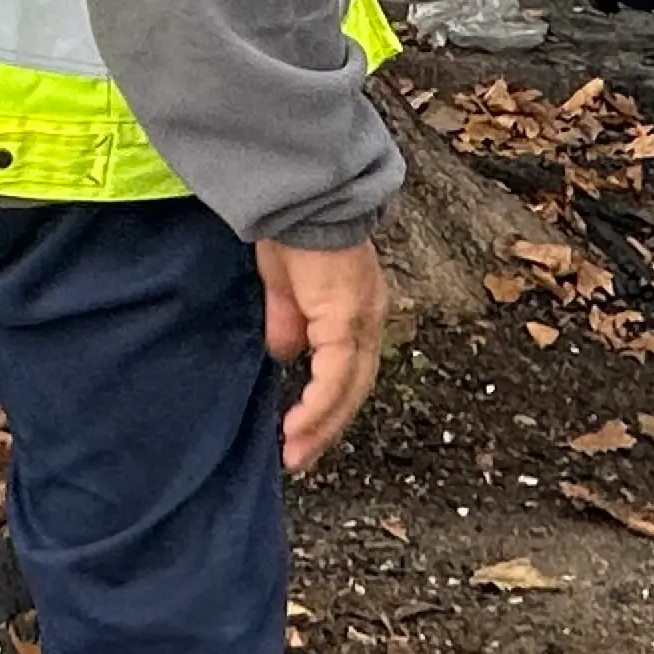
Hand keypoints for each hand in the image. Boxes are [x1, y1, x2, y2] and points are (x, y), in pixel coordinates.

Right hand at [257, 238, 387, 474]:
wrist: (301, 196)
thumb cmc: (291, 229)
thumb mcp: (285, 284)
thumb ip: (289, 320)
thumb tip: (287, 357)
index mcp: (355, 309)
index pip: (350, 368)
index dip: (328, 402)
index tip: (301, 431)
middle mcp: (368, 318)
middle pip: (356, 387)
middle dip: (327, 426)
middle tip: (300, 457)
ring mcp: (361, 319)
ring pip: (350, 388)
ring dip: (321, 425)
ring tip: (296, 453)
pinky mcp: (345, 319)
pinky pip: (335, 375)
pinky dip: (317, 405)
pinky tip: (297, 425)